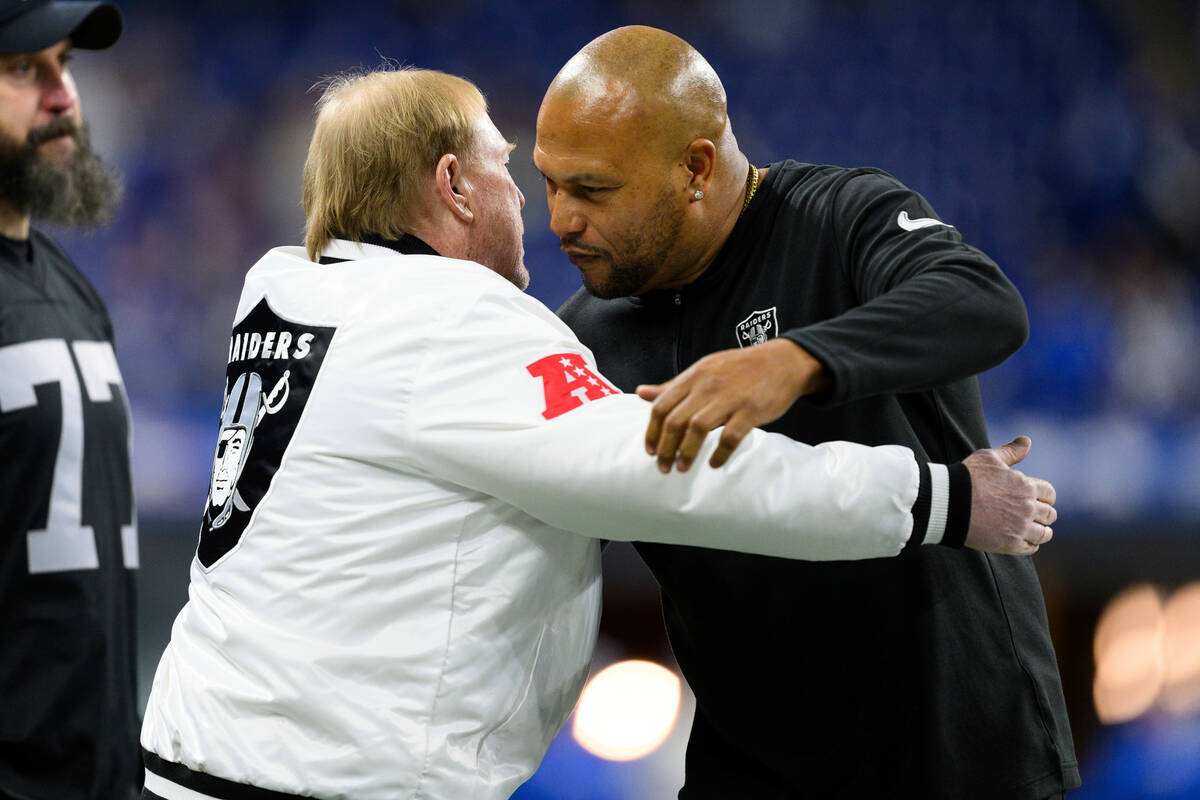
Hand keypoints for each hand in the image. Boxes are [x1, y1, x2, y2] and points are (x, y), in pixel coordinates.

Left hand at [635, 339, 827, 472]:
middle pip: (676, 420)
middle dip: (665, 448)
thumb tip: (641, 392)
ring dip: (687, 452)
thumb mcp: (703, 370)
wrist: (782, 361)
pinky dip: (719, 453)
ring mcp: (730, 398)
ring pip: (698, 428)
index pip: (662, 405)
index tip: (650, 450)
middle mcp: (708, 386)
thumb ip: (673, 385)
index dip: (652, 431)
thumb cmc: (739, 368)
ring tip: (682, 468)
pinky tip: (714, 464)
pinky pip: (730, 436)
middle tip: (663, 466)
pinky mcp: (751, 410)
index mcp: (694, 376)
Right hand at [962, 436, 1056, 554]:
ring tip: (1031, 530)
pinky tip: (1022, 540)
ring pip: (1044, 534)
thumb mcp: (989, 458)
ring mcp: (1020, 527)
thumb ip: (1011, 451)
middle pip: (1050, 515)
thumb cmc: (967, 478)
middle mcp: (1028, 508)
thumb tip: (1027, 441)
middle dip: (1043, 514)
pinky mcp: (1010, 544)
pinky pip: (1031, 547)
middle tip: (1032, 515)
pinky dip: (1030, 544)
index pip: (1050, 494)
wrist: (948, 503)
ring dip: (1041, 531)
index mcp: (1026, 486)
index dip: (1044, 496)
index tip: (1036, 499)